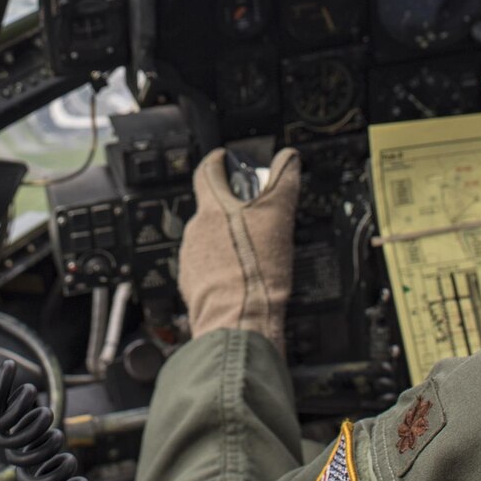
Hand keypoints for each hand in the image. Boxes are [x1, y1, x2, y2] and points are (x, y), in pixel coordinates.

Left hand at [177, 147, 301, 353]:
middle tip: (255, 213)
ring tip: (253, 251)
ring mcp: (191, 260)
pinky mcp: (193, 286)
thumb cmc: (255, 270)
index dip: (217, 162)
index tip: (223, 159)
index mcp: (213, 208)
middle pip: (210, 208)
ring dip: (227, 240)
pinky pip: (206, 268)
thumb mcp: (278, 217)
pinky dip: (222, 267)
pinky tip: (242, 275)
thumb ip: (283, 181)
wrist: (238, 321)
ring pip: (208, 239)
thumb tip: (289, 158)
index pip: (207, 172)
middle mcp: (195, 231)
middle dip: (230, 208)